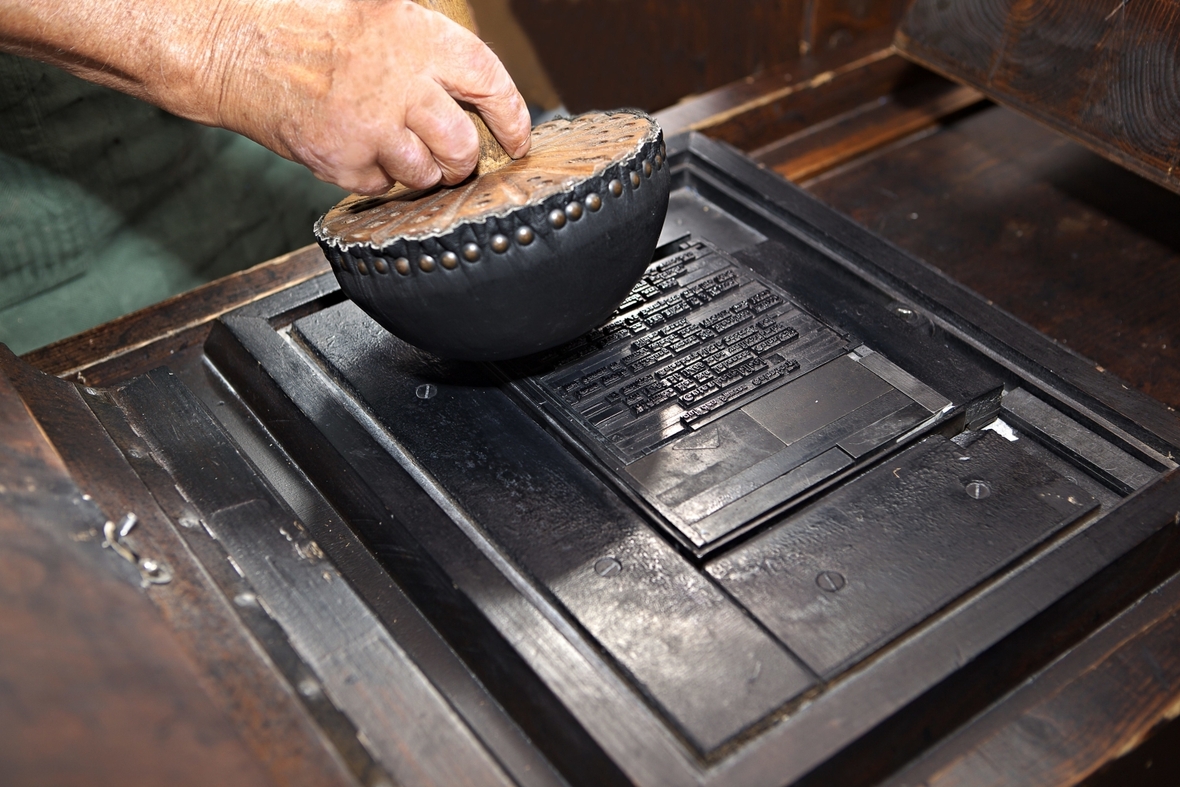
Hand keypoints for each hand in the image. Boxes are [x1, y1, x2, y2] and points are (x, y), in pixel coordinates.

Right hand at [212, 0, 532, 193]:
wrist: (233, 48)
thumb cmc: (305, 23)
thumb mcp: (377, 6)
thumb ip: (425, 40)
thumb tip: (472, 82)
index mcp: (415, 34)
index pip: (489, 81)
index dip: (511, 116)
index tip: (517, 137)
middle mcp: (399, 81)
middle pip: (461, 144)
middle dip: (464, 159)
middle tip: (455, 158)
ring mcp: (370, 125)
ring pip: (426, 173)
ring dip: (423, 173)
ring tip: (403, 152)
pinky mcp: (341, 159)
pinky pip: (381, 184)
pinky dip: (378, 176)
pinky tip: (360, 149)